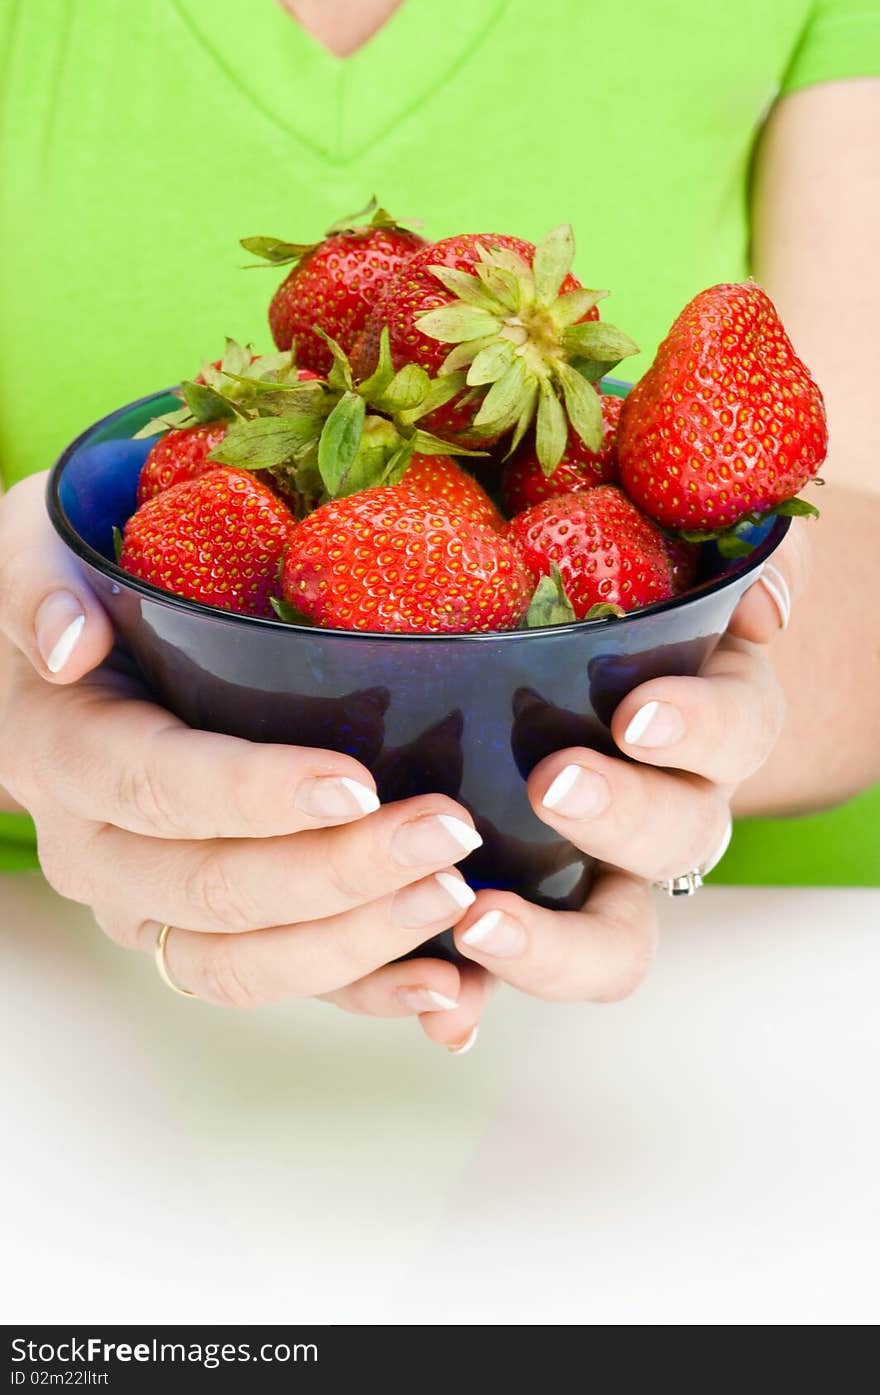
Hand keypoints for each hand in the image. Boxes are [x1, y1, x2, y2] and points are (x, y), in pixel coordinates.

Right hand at [0, 474, 491, 1047]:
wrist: (66, 671)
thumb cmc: (79, 587)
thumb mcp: (36, 546)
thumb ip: (39, 578)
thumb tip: (71, 639)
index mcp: (64, 753)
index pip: (158, 787)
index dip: (255, 795)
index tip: (357, 782)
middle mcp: (99, 853)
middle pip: (216, 890)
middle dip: (339, 873)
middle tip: (447, 833)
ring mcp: (149, 907)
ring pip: (246, 962)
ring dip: (359, 943)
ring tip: (459, 899)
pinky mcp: (204, 933)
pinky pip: (283, 983)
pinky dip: (367, 993)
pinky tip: (447, 988)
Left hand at [435, 529, 809, 1040]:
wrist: (564, 686)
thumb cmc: (619, 612)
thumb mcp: (673, 562)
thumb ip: (727, 563)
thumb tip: (764, 603)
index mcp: (708, 723)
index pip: (736, 728)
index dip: (699, 727)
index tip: (639, 715)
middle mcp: (671, 812)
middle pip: (678, 837)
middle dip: (624, 815)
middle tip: (555, 784)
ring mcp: (602, 878)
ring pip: (612, 940)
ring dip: (554, 943)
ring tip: (481, 922)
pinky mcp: (528, 918)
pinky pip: (512, 973)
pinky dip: (481, 1001)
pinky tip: (444, 1017)